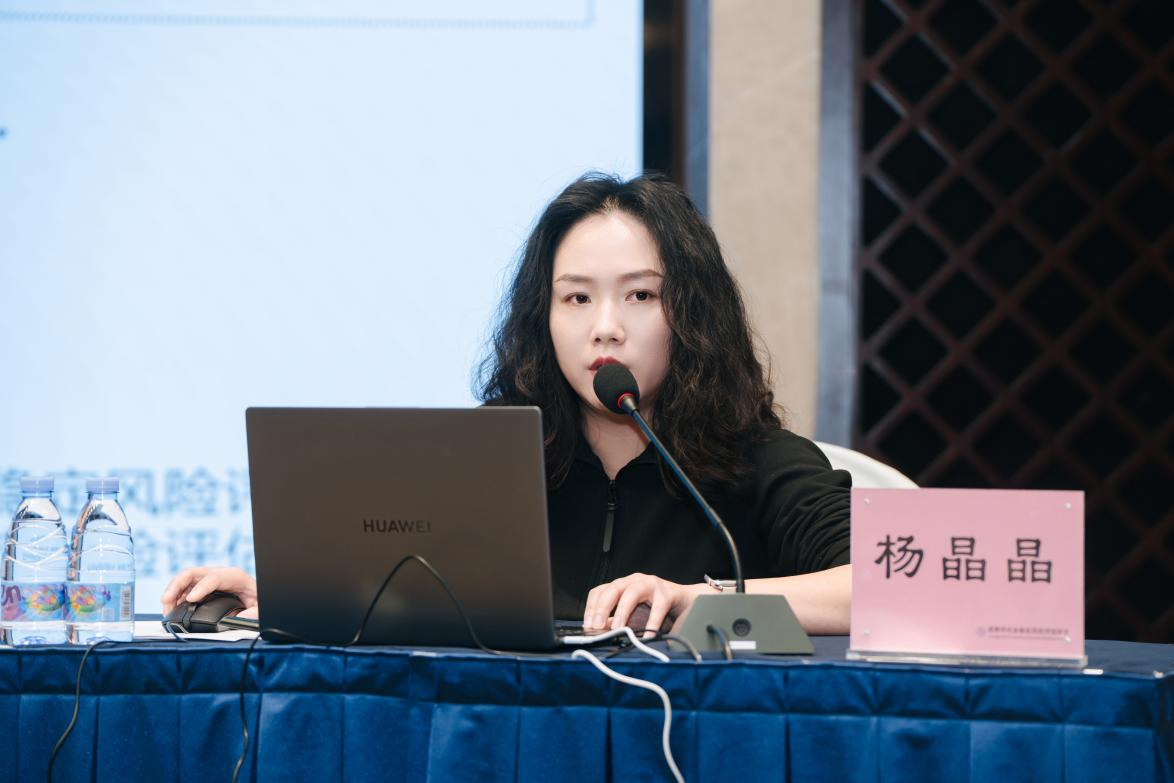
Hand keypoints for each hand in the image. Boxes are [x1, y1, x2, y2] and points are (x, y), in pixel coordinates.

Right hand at [160, 566, 258, 618]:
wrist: (257, 595)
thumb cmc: (258, 599)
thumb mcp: (261, 607)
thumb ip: (253, 613)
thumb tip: (240, 618)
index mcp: (235, 577)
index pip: (214, 578)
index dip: (201, 588)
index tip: (190, 599)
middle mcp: (220, 574)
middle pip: (193, 573)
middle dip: (176, 585)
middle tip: (165, 601)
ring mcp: (209, 578)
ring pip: (185, 579)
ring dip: (172, 592)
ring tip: (166, 609)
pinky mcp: (202, 586)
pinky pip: (185, 588)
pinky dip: (176, 597)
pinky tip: (171, 608)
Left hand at [583, 573, 704, 637]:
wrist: (687, 603)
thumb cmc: (657, 610)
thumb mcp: (633, 617)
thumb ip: (617, 623)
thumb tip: (600, 633)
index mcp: (622, 585)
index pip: (599, 591)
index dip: (591, 608)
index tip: (588, 626)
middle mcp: (634, 581)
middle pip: (612, 589)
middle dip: (602, 609)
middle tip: (596, 627)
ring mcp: (651, 584)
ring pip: (632, 593)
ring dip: (622, 612)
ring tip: (618, 628)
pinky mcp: (668, 592)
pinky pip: (658, 607)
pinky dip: (652, 623)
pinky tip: (649, 635)